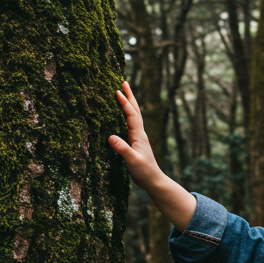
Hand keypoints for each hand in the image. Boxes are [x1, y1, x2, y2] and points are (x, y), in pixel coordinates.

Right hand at [108, 80, 197, 229]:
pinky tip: (123, 114)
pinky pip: (131, 122)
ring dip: (129, 102)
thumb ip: (122, 149)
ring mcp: (138, 137)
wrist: (153, 180)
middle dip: (130, 96)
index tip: (117, 90)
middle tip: (124, 82)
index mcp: (139, 135)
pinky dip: (127, 114)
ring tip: (123, 92)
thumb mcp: (132, 161)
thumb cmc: (144, 172)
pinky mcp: (136, 142)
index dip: (124, 102)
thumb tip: (110, 137)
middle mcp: (140, 133)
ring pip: (134, 115)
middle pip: (135, 110)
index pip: (131, 115)